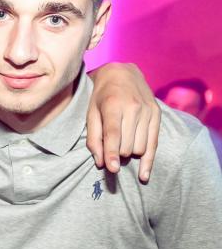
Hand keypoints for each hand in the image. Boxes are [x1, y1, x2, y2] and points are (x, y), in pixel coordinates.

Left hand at [87, 62, 159, 181]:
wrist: (122, 73)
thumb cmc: (101, 96)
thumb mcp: (90, 113)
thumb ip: (93, 137)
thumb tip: (100, 162)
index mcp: (113, 104)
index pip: (113, 133)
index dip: (111, 153)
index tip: (112, 169)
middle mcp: (133, 107)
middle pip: (127, 144)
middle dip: (117, 153)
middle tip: (109, 149)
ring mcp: (148, 111)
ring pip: (140, 147)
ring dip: (129, 154)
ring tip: (121, 145)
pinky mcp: (157, 115)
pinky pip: (154, 144)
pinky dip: (148, 161)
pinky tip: (144, 175)